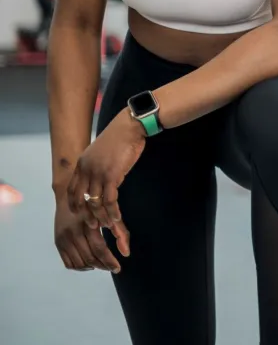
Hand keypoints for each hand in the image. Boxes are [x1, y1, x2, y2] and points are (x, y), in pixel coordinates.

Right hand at [54, 194, 120, 272]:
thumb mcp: (107, 214)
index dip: (109, 261)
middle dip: (103, 265)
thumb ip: (120, 231)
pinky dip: (80, 267)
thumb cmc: (92, 204)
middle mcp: (73, 234)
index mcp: (87, 226)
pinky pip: (68, 263)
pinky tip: (89, 264)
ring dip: (92, 267)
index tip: (118, 268)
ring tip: (102, 265)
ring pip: (79, 263)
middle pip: (89, 258)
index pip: (99, 249)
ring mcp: (63, 240)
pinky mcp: (58, 243)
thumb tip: (126, 252)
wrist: (68, 197)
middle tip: (113, 267)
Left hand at [66, 110, 143, 256]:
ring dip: (102, 216)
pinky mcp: (111, 176)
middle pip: (82, 199)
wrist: (130, 127)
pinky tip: (117, 218)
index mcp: (82, 164)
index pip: (73, 190)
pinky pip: (109, 200)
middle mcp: (86, 170)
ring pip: (95, 203)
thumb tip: (103, 178)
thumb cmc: (120, 138)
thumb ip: (97, 165)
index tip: (80, 213)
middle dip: (87, 215)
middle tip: (94, 226)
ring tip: (108, 225)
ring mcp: (97, 174)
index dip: (75, 204)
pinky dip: (113, 212)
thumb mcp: (101, 152)